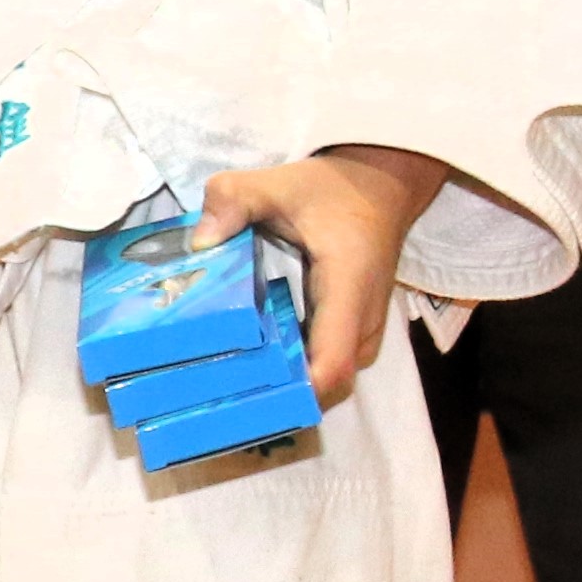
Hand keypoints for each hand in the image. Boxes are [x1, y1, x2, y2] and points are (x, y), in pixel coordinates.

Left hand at [191, 142, 446, 405]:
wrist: (382, 187)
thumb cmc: (332, 191)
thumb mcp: (280, 184)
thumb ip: (236, 199)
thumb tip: (199, 241)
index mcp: (347, 290)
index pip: (332, 366)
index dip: (294, 393)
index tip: (244, 395)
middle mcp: (362, 323)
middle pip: (326, 386)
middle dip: (277, 397)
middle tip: (219, 394)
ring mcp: (363, 332)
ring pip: (328, 382)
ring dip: (285, 387)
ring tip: (228, 382)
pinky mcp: (355, 333)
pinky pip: (327, 366)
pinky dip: (293, 371)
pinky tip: (251, 362)